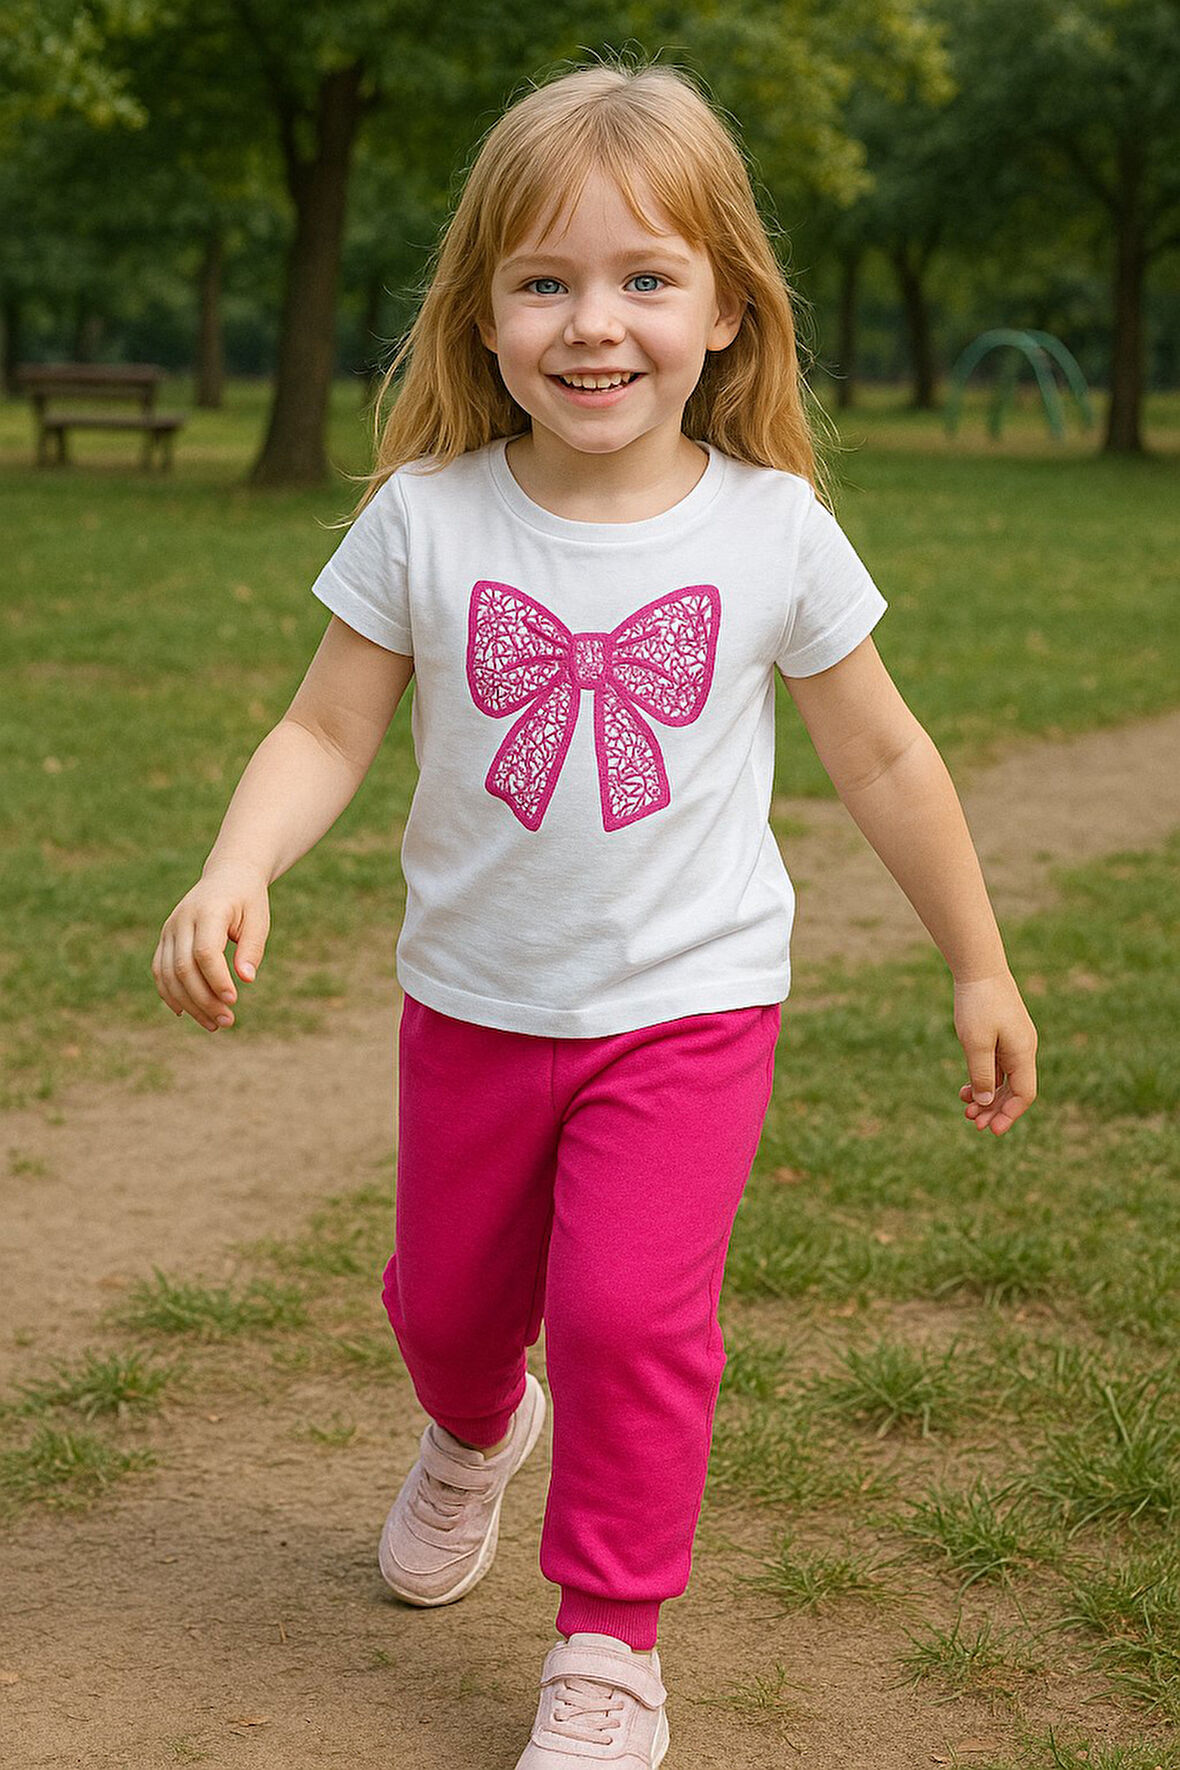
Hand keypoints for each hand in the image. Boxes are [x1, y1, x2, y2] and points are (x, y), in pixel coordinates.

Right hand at [152, 862, 269, 1031]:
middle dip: (204, 999)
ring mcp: (170, 929)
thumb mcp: (258, 920)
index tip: (234, 1001)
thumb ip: (251, 948)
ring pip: (168, 974)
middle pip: (183, 967)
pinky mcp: (165, 938)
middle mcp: (182, 920)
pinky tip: (187, 1013)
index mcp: (209, 911)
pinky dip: (170, 994)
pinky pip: (160, 971)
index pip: (204, 952)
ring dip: (189, 1003)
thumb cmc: (248, 900)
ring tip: (214, 1024)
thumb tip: (247, 979)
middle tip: (227, 1021)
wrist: (228, 876)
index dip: (217, 980)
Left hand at [953, 969, 1037, 1135]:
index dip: (1010, 1114)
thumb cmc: (978, 1003)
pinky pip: (997, 1066)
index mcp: (1023, 1052)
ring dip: (987, 1097)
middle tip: (972, 1123)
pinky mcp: (1001, 1036)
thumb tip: (987, 1103)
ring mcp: (1013, 1042)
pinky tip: (966, 1090)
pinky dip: (983, 1080)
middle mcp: (1023, 1049)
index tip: (992, 1130)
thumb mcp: (976, 1043)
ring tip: (966, 1109)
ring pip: (1004, 1080)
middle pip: (1014, 1090)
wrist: (979, 967)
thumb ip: (982, 1074)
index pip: (1024, 1094)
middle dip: (995, 1109)